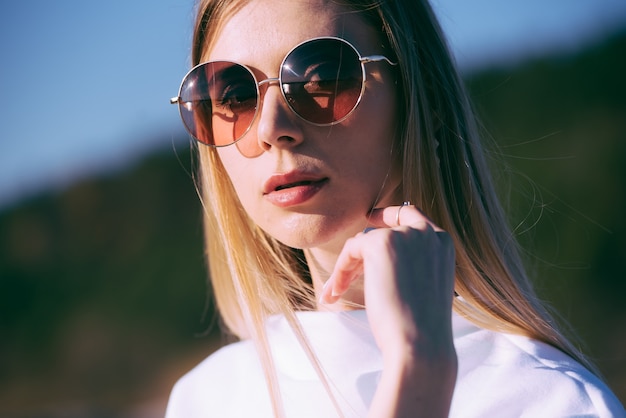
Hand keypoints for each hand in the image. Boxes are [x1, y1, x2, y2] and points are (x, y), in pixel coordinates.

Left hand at [319, 204, 456, 416]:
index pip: (411, 216)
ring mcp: (404, 235)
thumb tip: (374, 254)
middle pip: (381, 232)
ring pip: (362, 243)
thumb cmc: (421, 327)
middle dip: (359, 256)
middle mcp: (426, 233)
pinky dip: (340, 270)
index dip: (388, 216)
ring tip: (336, 293)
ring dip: (347, 268)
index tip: (370, 219)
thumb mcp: (423, 285)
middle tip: (342, 282)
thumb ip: (411, 263)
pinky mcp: (380, 243)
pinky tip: (336, 292)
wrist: (420, 344)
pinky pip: (350, 250)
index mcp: (442, 243)